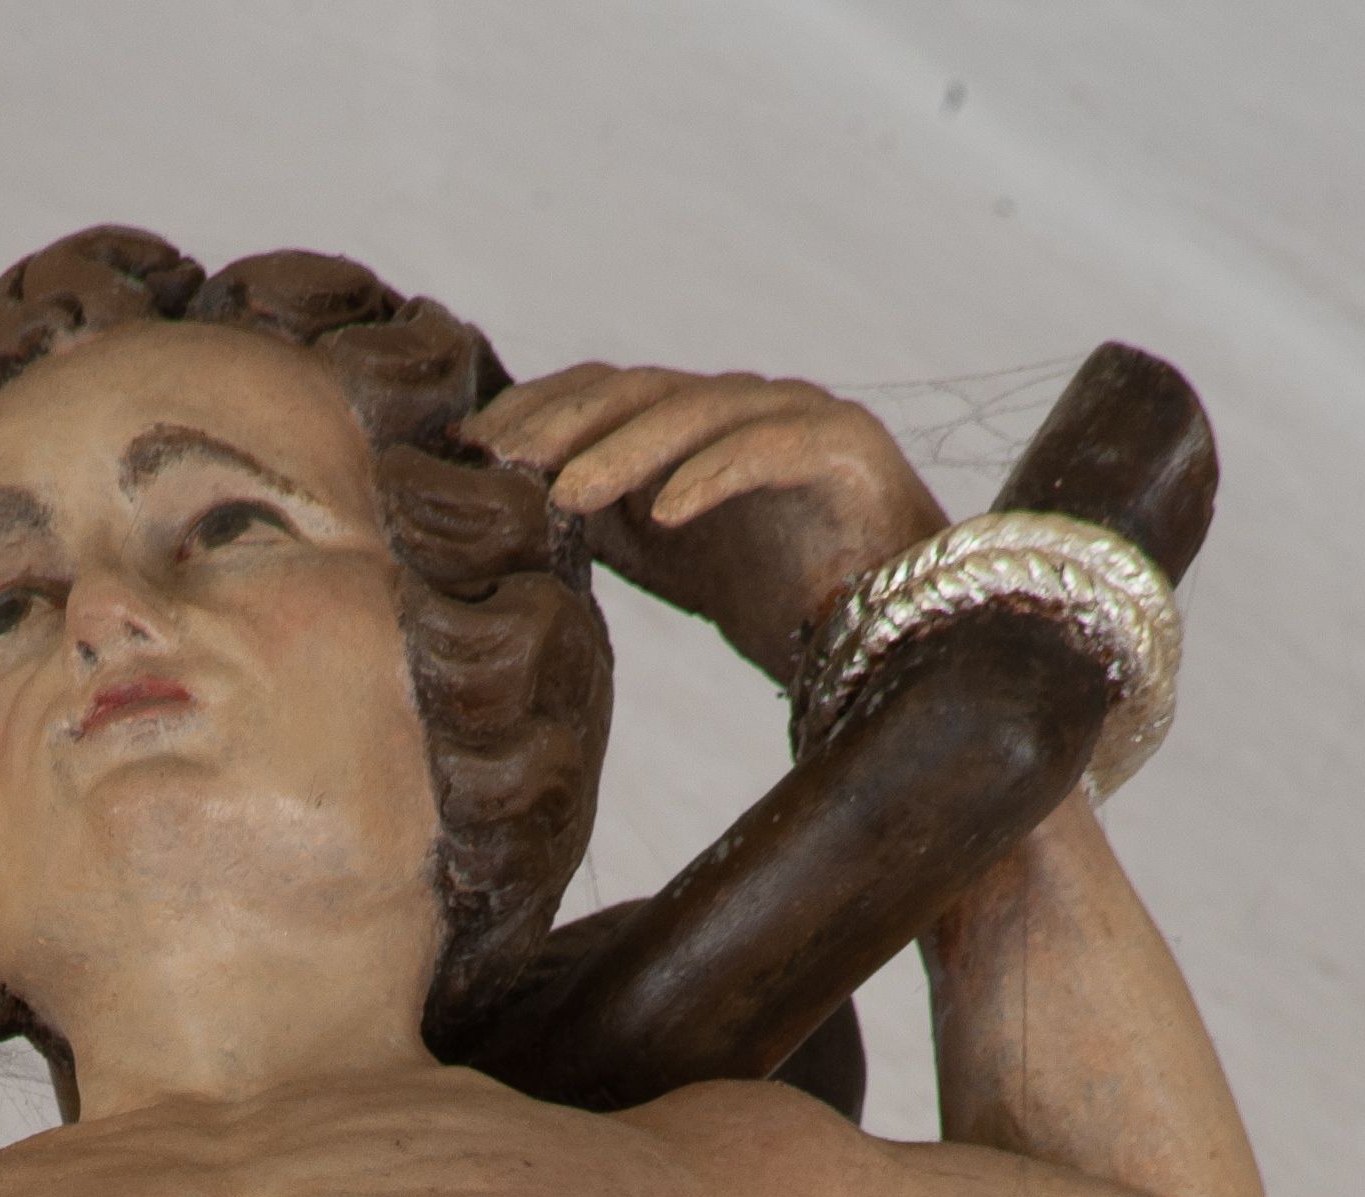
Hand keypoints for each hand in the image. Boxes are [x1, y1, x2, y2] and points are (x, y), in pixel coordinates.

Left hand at [463, 364, 942, 685]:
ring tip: (562, 495)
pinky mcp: (845, 447)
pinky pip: (768, 449)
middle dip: (562, 423)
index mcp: (696, 426)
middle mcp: (742, 406)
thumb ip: (605, 526)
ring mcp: (796, 417)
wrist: (892, 635)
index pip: (603, 395)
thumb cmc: (783, 596)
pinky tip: (664, 512)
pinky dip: (713, 475)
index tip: (472, 450)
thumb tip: (512, 516)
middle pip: (639, 392)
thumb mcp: (667, 560)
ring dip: (622, 451)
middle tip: (498, 461)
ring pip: (696, 413)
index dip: (538, 412)